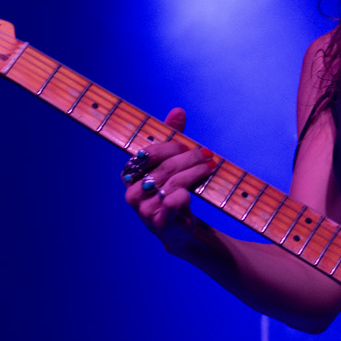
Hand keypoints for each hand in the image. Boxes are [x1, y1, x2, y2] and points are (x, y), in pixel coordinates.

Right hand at [122, 108, 218, 250]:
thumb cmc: (174, 192)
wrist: (181, 229)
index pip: (146, 154)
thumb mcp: (173, 163)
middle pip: (164, 167)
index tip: (187, 145)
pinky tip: (195, 190)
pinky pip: (174, 201)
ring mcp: (145, 210)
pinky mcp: (160, 223)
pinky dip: (187, 193)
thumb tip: (178, 111)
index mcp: (130, 177)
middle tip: (207, 155)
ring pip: (172, 182)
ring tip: (210, 166)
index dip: (169, 148)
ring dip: (195, 172)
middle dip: (189, 158)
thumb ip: (173, 136)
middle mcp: (132, 194)